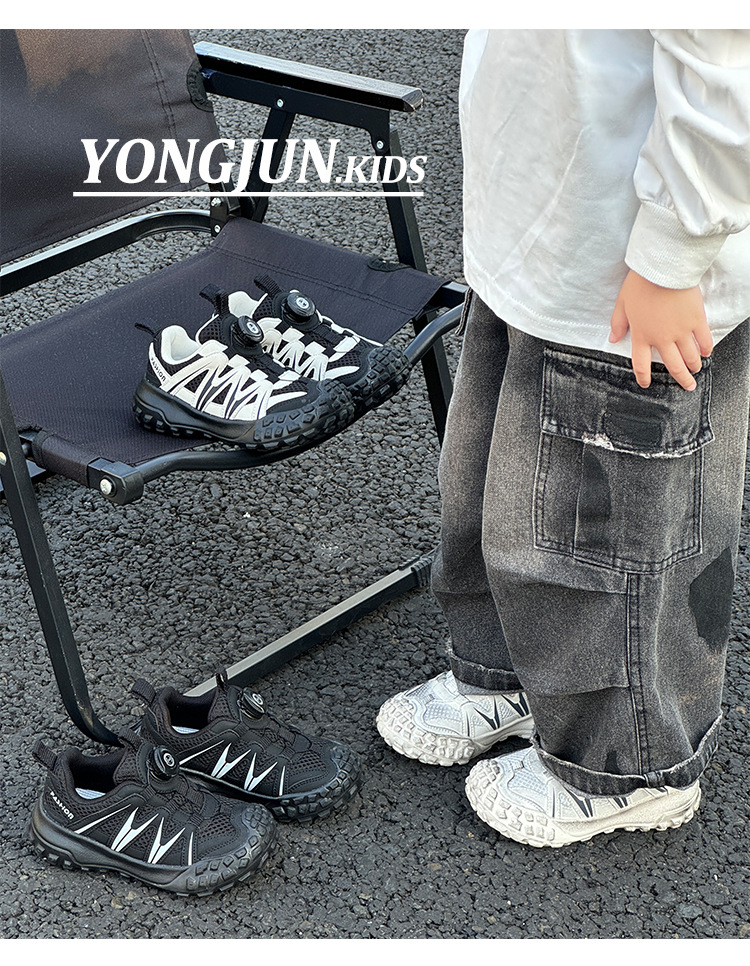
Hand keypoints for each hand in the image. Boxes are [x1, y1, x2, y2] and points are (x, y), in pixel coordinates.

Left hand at [609, 270, 712, 390]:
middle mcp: (662, 338)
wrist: (664, 269)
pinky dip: (706, 349)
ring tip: (696, 371)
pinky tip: (706, 353)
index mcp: (642, 336)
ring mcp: (681, 331)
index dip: (643, 377)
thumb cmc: (641, 284)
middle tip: (687, 386)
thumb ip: (618, 324)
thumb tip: (613, 339)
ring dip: (694, 366)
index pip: (641, 364)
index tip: (646, 384)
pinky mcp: (696, 320)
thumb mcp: (622, 304)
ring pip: (690, 356)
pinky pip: (704, 340)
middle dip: (681, 379)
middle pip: (673, 366)